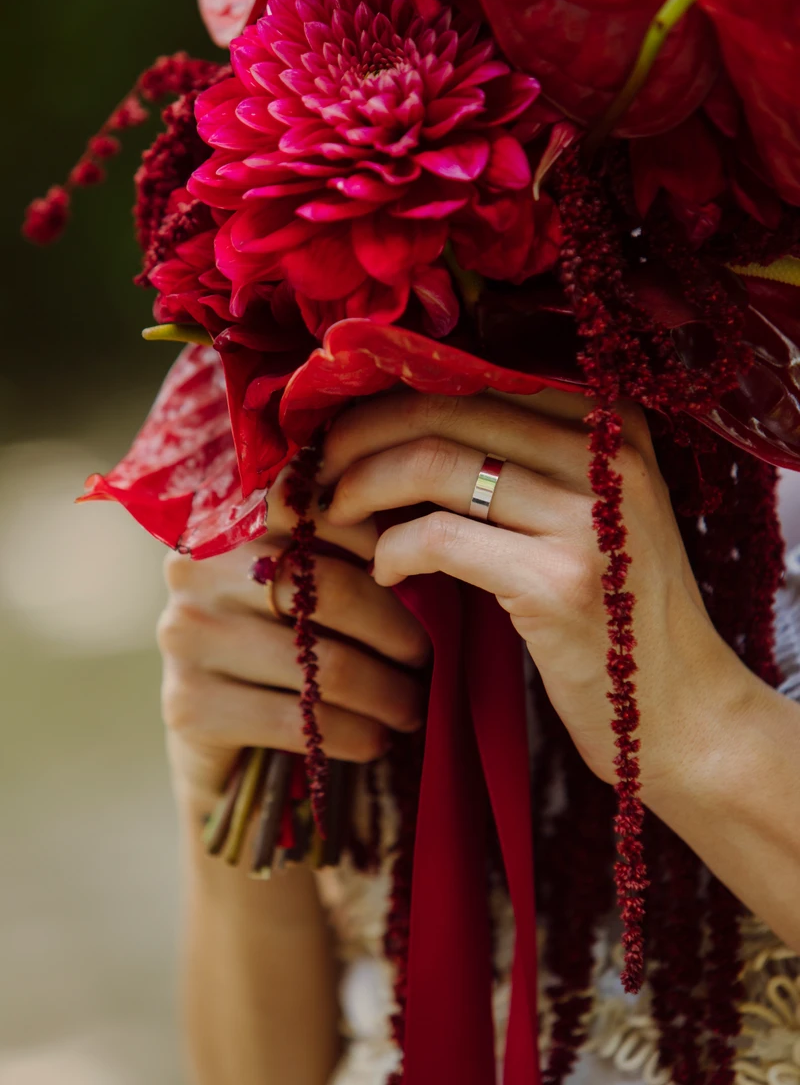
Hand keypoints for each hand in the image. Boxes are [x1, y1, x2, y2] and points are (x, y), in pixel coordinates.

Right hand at [158, 466, 429, 812]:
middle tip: (427, 656)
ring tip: (411, 706)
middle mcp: (195, 567)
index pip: (325, 513)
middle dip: (396, 630)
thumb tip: (428, 530)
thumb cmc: (285, 634)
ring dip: (385, 693)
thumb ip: (349, 537)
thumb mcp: (308, 573)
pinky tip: (375, 740)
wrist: (218, 731)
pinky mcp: (188, 705)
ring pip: (321, 662)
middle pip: (330, 588)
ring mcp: (185, 636)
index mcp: (229, 515)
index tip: (423, 577)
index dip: (384, 542)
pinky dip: (353, 734)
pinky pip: (297, 721)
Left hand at [319, 388, 760, 797]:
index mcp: (614, 421)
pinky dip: (391, 550)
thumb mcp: (591, 513)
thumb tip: (398, 425)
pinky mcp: (558, 582)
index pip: (478, 371)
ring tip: (333, 515)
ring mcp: (589, 516)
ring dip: (360, 488)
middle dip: (359, 435)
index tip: (342, 424)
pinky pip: (439, 538)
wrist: (680, 713)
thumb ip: (524, 461)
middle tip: (318, 470)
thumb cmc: (617, 613)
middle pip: (446, 406)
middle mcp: (609, 451)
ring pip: (434, 464)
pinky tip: (382, 570)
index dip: (393, 390)